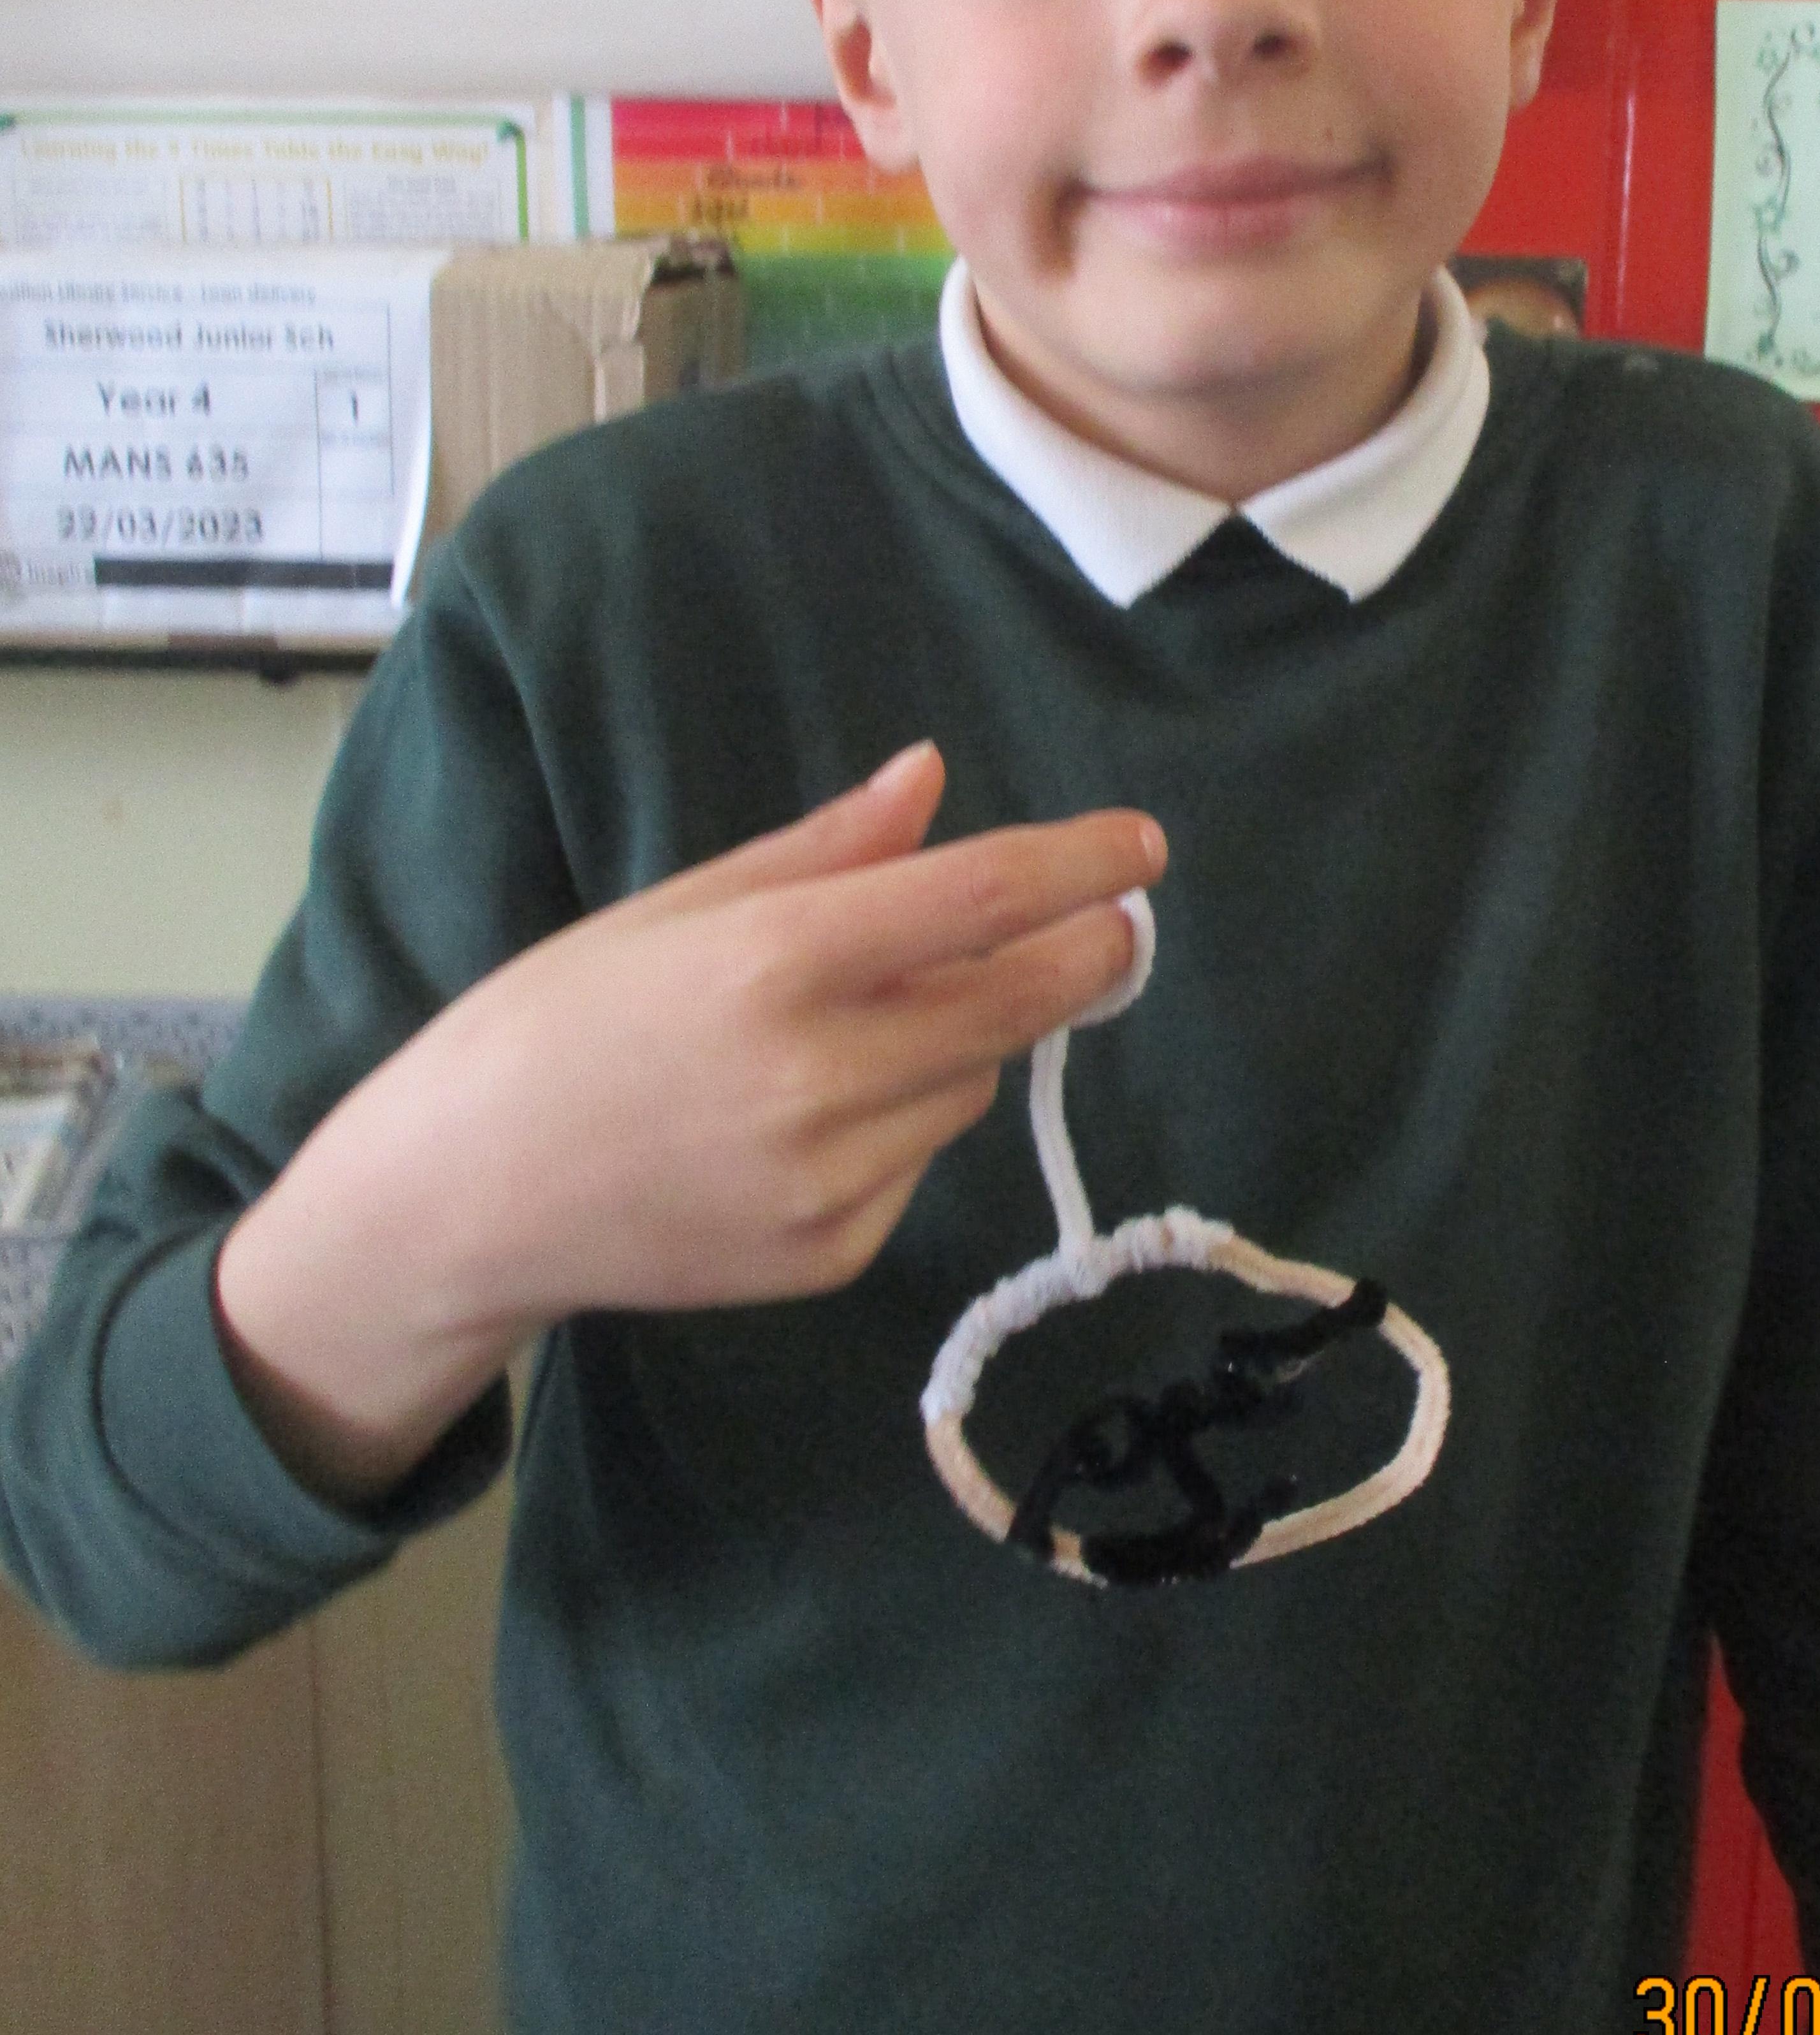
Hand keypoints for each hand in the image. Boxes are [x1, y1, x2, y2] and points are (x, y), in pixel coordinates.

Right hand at [213, 743, 1163, 1499]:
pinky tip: (806, 1116)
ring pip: (969, 1083)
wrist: (462, 1201)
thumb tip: (932, 780)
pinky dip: (898, 1123)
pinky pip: (914, 1161)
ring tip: (862, 1024)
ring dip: (961, 1041)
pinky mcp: (830, 1254)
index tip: (1142, 846)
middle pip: (1017, 1002)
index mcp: (777, 964)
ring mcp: (830, 1178)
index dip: (1078, 867)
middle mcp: (819, 1076)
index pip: (980, 899)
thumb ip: (823, 853)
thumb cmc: (554, 1025)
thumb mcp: (675, 910)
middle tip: (1112, 927)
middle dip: (1083, 956)